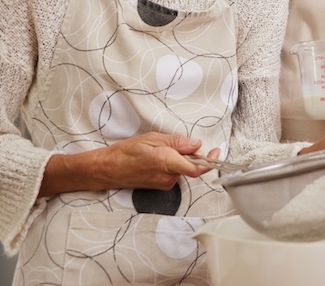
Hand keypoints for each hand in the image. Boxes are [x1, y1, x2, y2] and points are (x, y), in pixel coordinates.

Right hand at [39, 132, 220, 196]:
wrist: (108, 169)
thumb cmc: (127, 151)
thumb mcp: (153, 139)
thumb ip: (177, 143)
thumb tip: (196, 145)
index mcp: (167, 163)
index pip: (196, 168)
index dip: (210, 162)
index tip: (216, 152)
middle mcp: (168, 177)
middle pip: (191, 166)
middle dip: (191, 154)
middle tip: (179, 143)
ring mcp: (164, 184)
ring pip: (182, 169)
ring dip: (180, 159)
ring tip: (161, 149)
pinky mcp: (161, 186)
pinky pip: (174, 174)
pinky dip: (173, 164)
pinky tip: (158, 157)